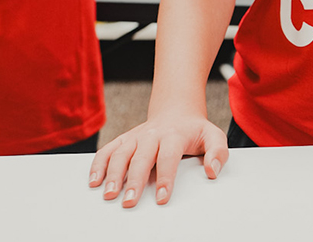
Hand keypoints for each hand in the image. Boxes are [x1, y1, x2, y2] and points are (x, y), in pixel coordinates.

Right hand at [88, 114, 227, 207]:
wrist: (177, 111)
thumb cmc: (193, 130)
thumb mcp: (213, 135)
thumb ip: (218, 152)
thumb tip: (212, 170)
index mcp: (174, 135)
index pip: (169, 156)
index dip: (165, 177)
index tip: (163, 197)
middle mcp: (152, 135)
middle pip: (141, 157)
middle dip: (134, 180)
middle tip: (129, 201)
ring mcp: (136, 136)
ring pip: (121, 153)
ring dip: (113, 173)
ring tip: (109, 194)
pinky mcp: (124, 139)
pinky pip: (108, 149)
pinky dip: (98, 164)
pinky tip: (94, 181)